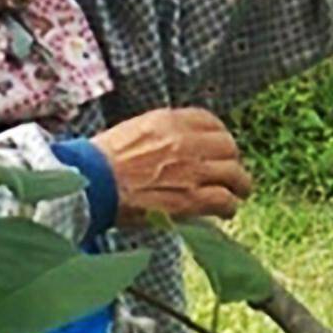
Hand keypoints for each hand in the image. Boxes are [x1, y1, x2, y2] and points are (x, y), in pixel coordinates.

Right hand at [93, 107, 251, 224]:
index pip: (210, 121)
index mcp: (170, 121)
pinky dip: (229, 207)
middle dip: (230, 159)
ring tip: (237, 192)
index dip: (218, 135)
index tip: (218, 146)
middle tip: (228, 171)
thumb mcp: (134, 130)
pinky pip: (225, 200)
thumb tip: (174, 144)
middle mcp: (187, 142)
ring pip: (235, 174)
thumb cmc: (102, 160)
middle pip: (228, 146)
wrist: (93, 184)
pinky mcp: (191, 199)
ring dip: (238, 184)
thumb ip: (161, 133)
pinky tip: (226, 211)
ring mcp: (193, 170)